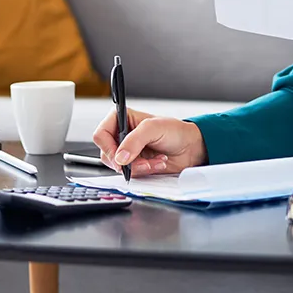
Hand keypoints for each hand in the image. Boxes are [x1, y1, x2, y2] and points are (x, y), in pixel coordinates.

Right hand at [92, 108, 208, 177]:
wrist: (191, 148)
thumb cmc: (175, 131)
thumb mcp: (154, 128)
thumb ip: (135, 140)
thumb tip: (120, 157)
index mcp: (121, 119)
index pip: (101, 134)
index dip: (108, 147)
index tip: (120, 156)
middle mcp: (121, 135)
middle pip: (107, 154)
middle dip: (126, 161)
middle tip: (142, 161)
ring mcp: (127, 152)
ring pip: (118, 166)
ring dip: (138, 167)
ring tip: (155, 161)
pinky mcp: (135, 165)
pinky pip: (130, 174)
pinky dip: (144, 171)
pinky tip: (157, 164)